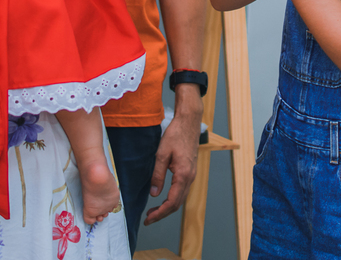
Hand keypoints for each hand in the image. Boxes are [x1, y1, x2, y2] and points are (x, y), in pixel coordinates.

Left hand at [145, 105, 200, 223]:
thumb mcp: (162, 154)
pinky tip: (163, 197)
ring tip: (154, 211)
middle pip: (177, 204)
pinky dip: (173, 198)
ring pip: (181, 198)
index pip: (172, 202)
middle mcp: (190, 177)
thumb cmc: (176, 134)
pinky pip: (182, 190)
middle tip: (148, 218)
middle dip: (163, 213)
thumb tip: (154, 194)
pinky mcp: (190, 171)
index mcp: (183, 175)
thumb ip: (158, 175)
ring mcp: (191, 174)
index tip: (149, 219)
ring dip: (168, 207)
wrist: (189, 122)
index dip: (160, 213)